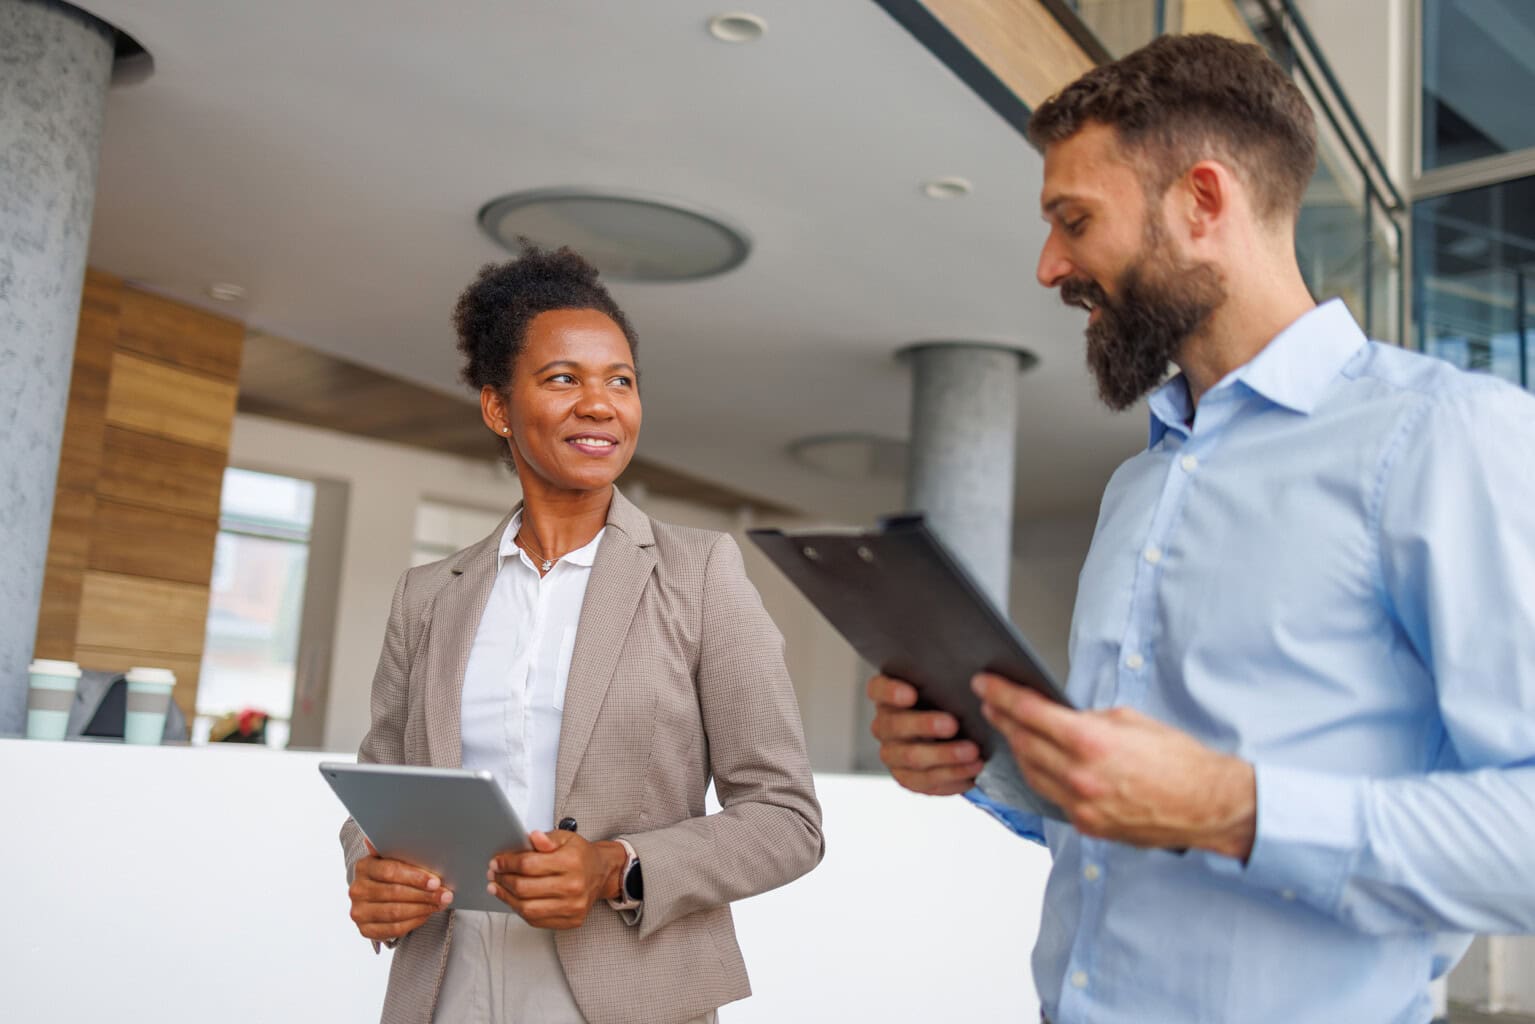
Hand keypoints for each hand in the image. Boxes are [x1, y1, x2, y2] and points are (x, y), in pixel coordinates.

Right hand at [348, 839, 452, 941]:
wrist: (376, 896)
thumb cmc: (391, 874)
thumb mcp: (394, 860)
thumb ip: (403, 853)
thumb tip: (417, 840)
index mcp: (363, 866)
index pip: (390, 871)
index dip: (415, 877)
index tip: (436, 881)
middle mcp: (357, 889)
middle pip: (395, 893)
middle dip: (424, 894)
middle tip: (445, 894)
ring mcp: (359, 912)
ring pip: (395, 912)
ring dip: (422, 908)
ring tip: (440, 904)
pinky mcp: (365, 930)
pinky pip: (394, 929)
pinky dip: (414, 922)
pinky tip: (426, 914)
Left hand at [487, 830, 626, 929]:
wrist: (602, 873)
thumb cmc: (581, 855)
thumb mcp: (565, 838)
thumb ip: (546, 839)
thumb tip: (532, 837)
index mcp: (571, 862)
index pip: (528, 865)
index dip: (507, 863)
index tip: (496, 862)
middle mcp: (573, 886)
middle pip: (525, 888)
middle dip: (503, 880)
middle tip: (494, 875)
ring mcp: (572, 907)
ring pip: (528, 908)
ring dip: (507, 898)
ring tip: (497, 888)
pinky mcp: (571, 920)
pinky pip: (537, 920)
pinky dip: (520, 910)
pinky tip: (513, 900)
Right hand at [867, 674, 984, 795]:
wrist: (954, 740)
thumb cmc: (948, 705)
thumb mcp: (944, 690)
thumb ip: (946, 682)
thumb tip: (975, 675)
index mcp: (887, 697)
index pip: (878, 689)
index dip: (891, 692)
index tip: (911, 694)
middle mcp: (884, 725)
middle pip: (895, 726)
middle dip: (925, 725)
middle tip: (953, 724)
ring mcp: (892, 754)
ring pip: (911, 756)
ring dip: (944, 755)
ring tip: (972, 752)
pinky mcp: (906, 778)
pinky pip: (925, 780)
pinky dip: (951, 776)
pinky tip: (972, 770)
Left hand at [973, 673, 1255, 857]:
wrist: (1208, 805)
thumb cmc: (1179, 760)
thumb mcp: (1132, 721)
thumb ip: (1090, 719)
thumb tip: (1061, 717)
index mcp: (1091, 743)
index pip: (1030, 713)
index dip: (1001, 695)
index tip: (984, 683)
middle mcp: (1080, 776)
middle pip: (1023, 742)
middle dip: (1002, 718)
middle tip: (989, 702)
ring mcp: (1081, 805)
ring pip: (1031, 772)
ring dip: (1017, 748)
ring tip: (1009, 728)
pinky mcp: (1088, 825)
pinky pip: (1052, 796)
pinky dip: (1040, 776)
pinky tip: (1037, 762)